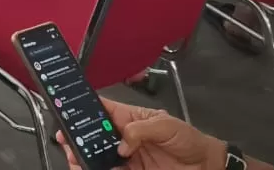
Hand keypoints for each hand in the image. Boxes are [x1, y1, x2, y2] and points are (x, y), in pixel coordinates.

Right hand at [57, 100, 225, 169]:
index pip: (102, 110)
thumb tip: (120, 144)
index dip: (84, 109)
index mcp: (130, 118)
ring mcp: (127, 158)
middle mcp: (124, 138)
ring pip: (98, 157)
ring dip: (84, 158)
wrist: (206, 167)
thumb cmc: (187, 139)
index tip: (67, 111)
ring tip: (75, 159)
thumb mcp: (166, 125)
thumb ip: (140, 129)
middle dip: (78, 137)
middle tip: (67, 141)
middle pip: (94, 136)